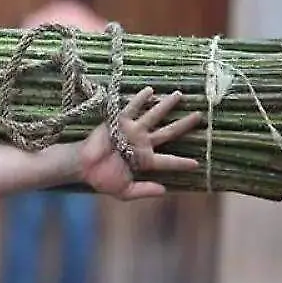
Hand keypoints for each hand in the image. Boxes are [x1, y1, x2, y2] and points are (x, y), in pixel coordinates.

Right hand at [78, 87, 201, 199]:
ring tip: (180, 95)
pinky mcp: (119, 122)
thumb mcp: (124, 192)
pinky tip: (151, 91)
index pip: (168, 161)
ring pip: (154, 116)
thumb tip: (165, 191)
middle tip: (199, 116)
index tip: (196, 164)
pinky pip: (132, 108)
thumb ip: (144, 191)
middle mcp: (142, 143)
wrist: (82, 167)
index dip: (181, 162)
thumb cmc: (101, 179)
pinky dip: (140, 99)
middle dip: (184, 125)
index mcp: (145, 161)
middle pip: (168, 132)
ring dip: (167, 106)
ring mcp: (132, 131)